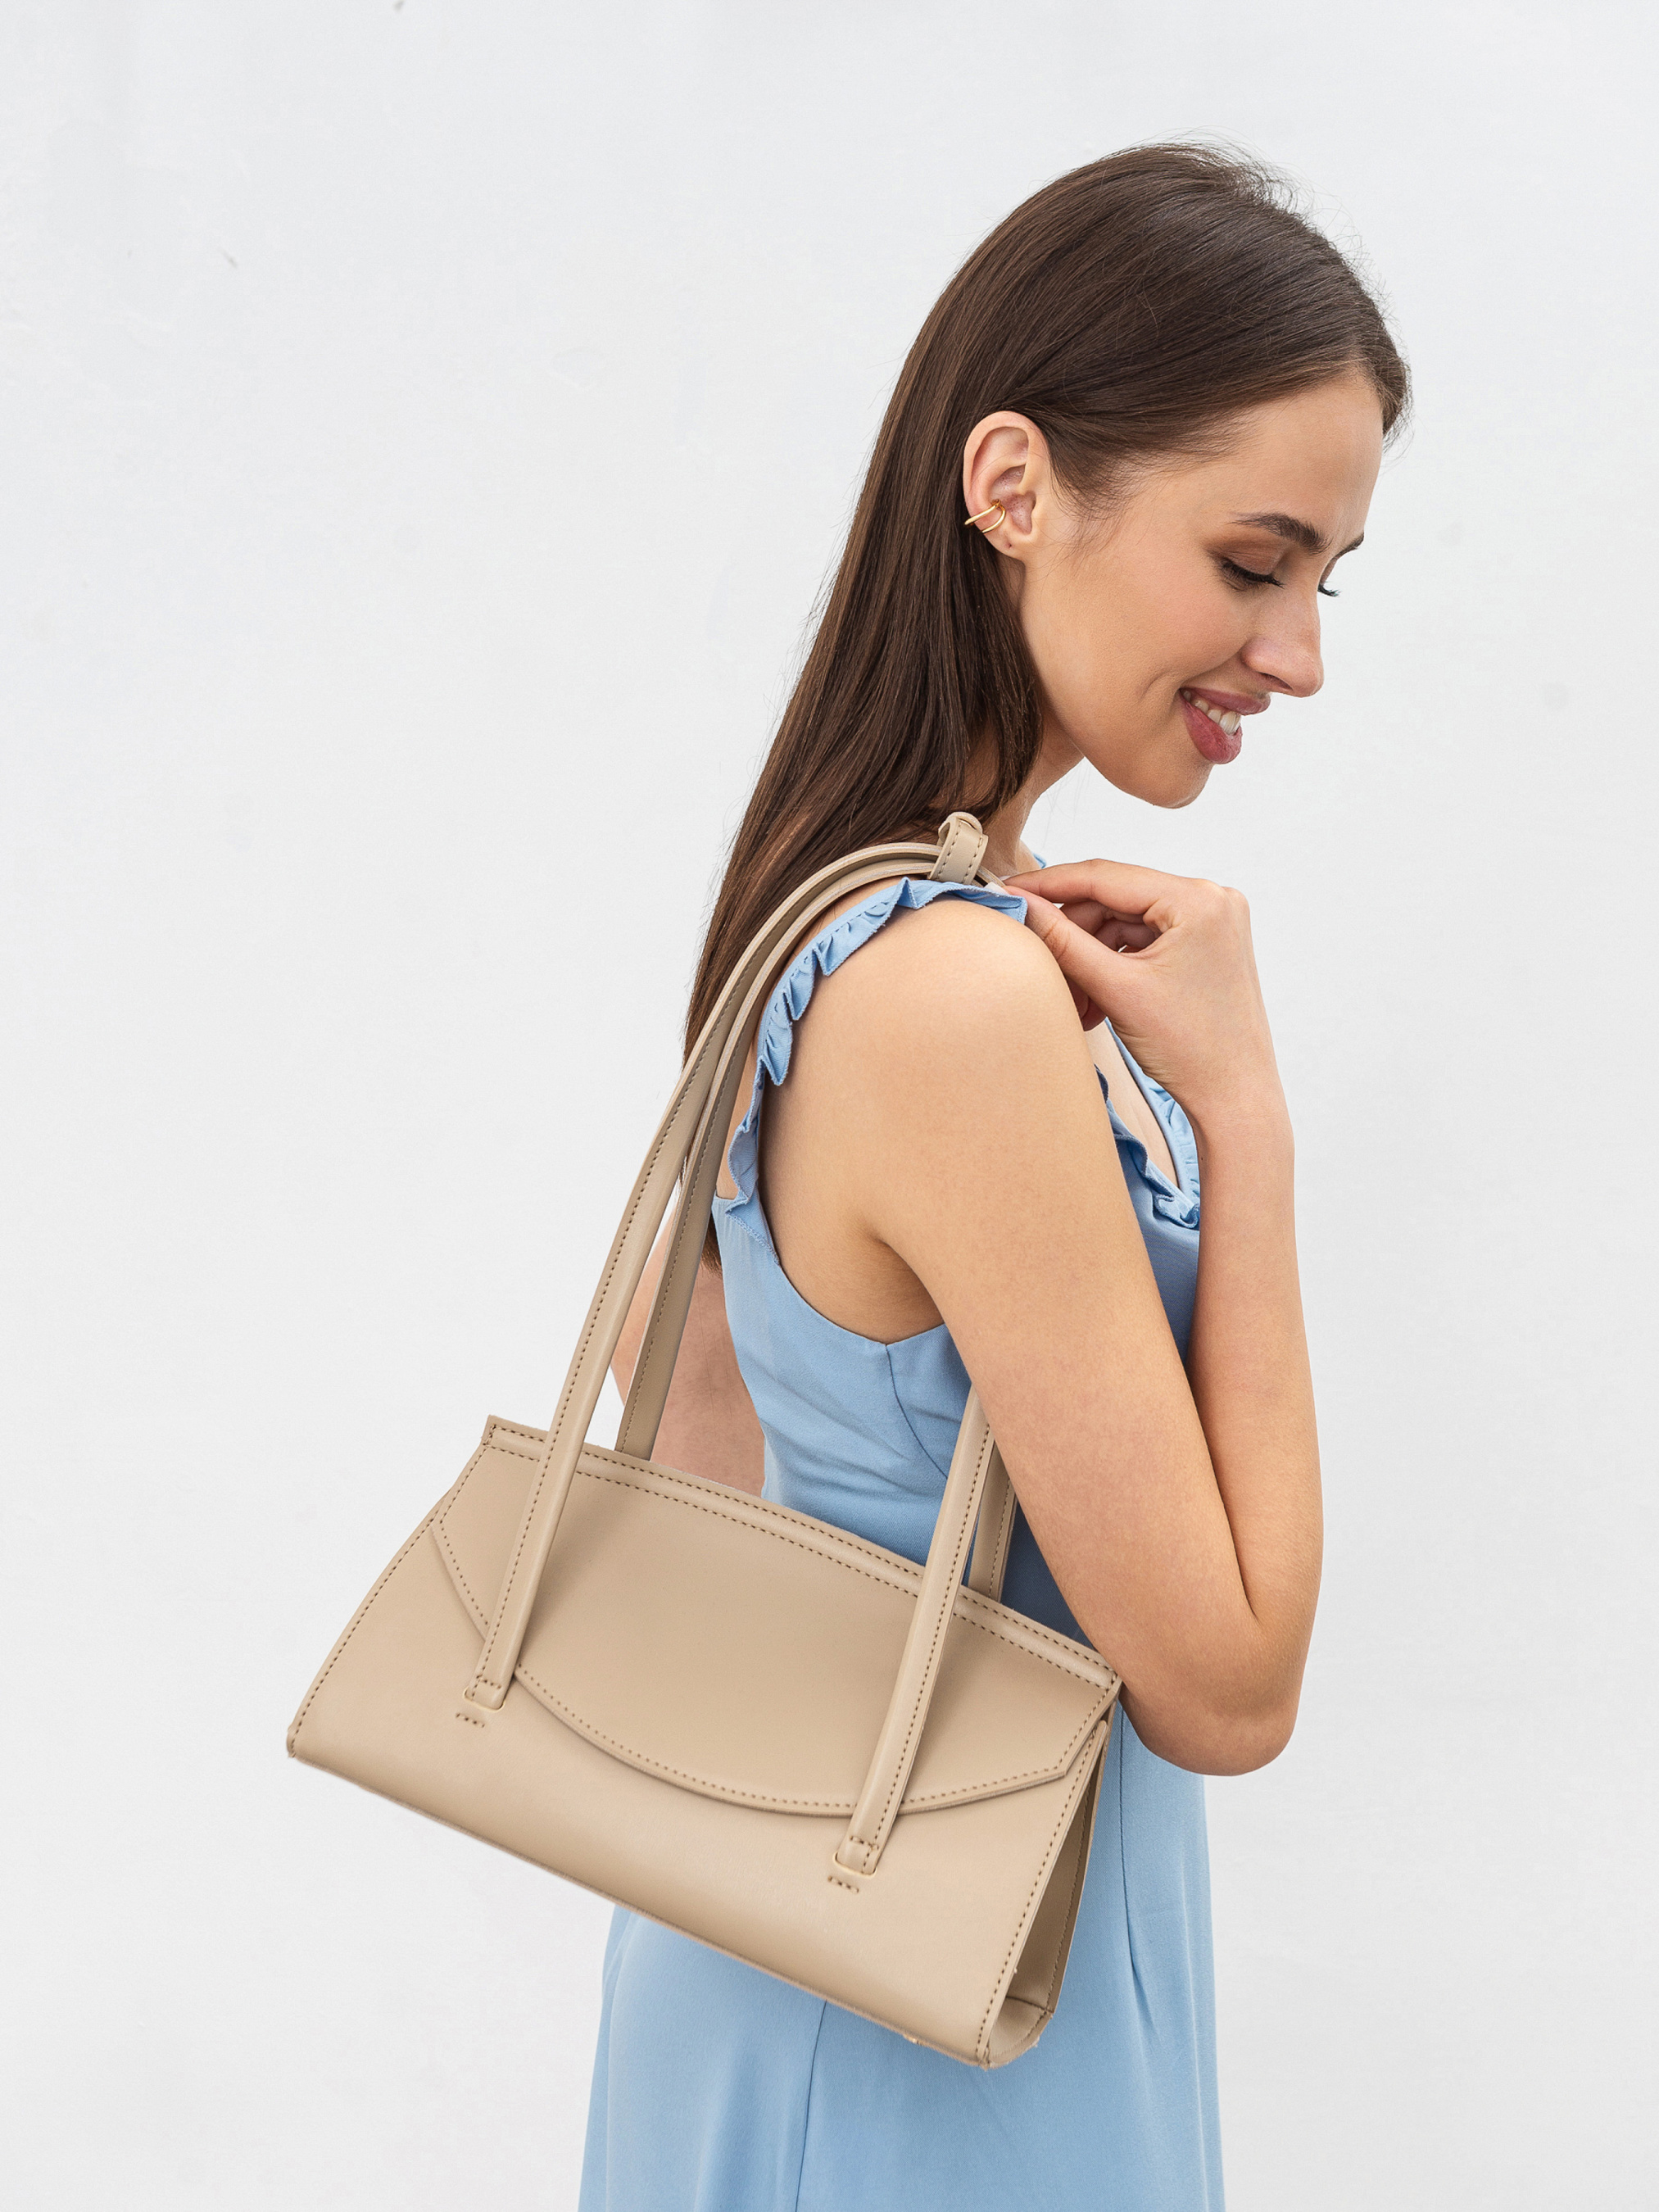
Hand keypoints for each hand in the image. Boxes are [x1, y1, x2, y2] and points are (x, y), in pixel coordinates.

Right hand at [1002, 860, 1286, 1136]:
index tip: (1010, 891)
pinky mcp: (1206, 943)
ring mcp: (1211, 921)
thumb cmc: (1192, 1051)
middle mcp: (1212, 899)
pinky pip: (1143, 940)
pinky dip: (1114, 966)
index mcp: (1198, 900)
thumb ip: (1062, 940)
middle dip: (1073, 935)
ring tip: (1075, 1001)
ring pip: (1124, 922)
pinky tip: (1097, 1000)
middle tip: (1042, 966)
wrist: (1235, 1099)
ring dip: (1091, 956)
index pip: (1106, 876)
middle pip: (1114, 900)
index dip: (1049, 883)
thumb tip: (1020, 902)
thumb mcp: (1116, 989)